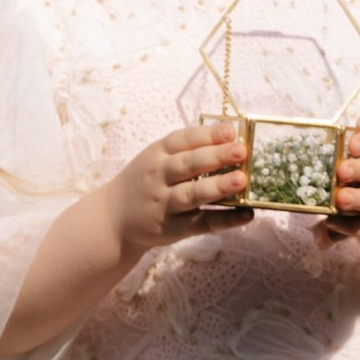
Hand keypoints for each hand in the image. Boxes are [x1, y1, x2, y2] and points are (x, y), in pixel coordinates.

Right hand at [111, 114, 250, 264]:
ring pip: (192, 194)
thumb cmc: (143, 182)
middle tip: (241, 151)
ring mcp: (164, 204)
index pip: (182, 140)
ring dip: (218, 187)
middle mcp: (159, 177)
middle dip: (215, 156)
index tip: (231, 131)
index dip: (207, 135)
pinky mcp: (173, 229)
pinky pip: (201, 224)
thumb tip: (231, 138)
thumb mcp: (155, 159)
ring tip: (241, 180)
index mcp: (156, 154)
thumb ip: (185, 150)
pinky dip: (224, 220)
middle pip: (188, 165)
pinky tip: (246, 214)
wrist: (112, 218)